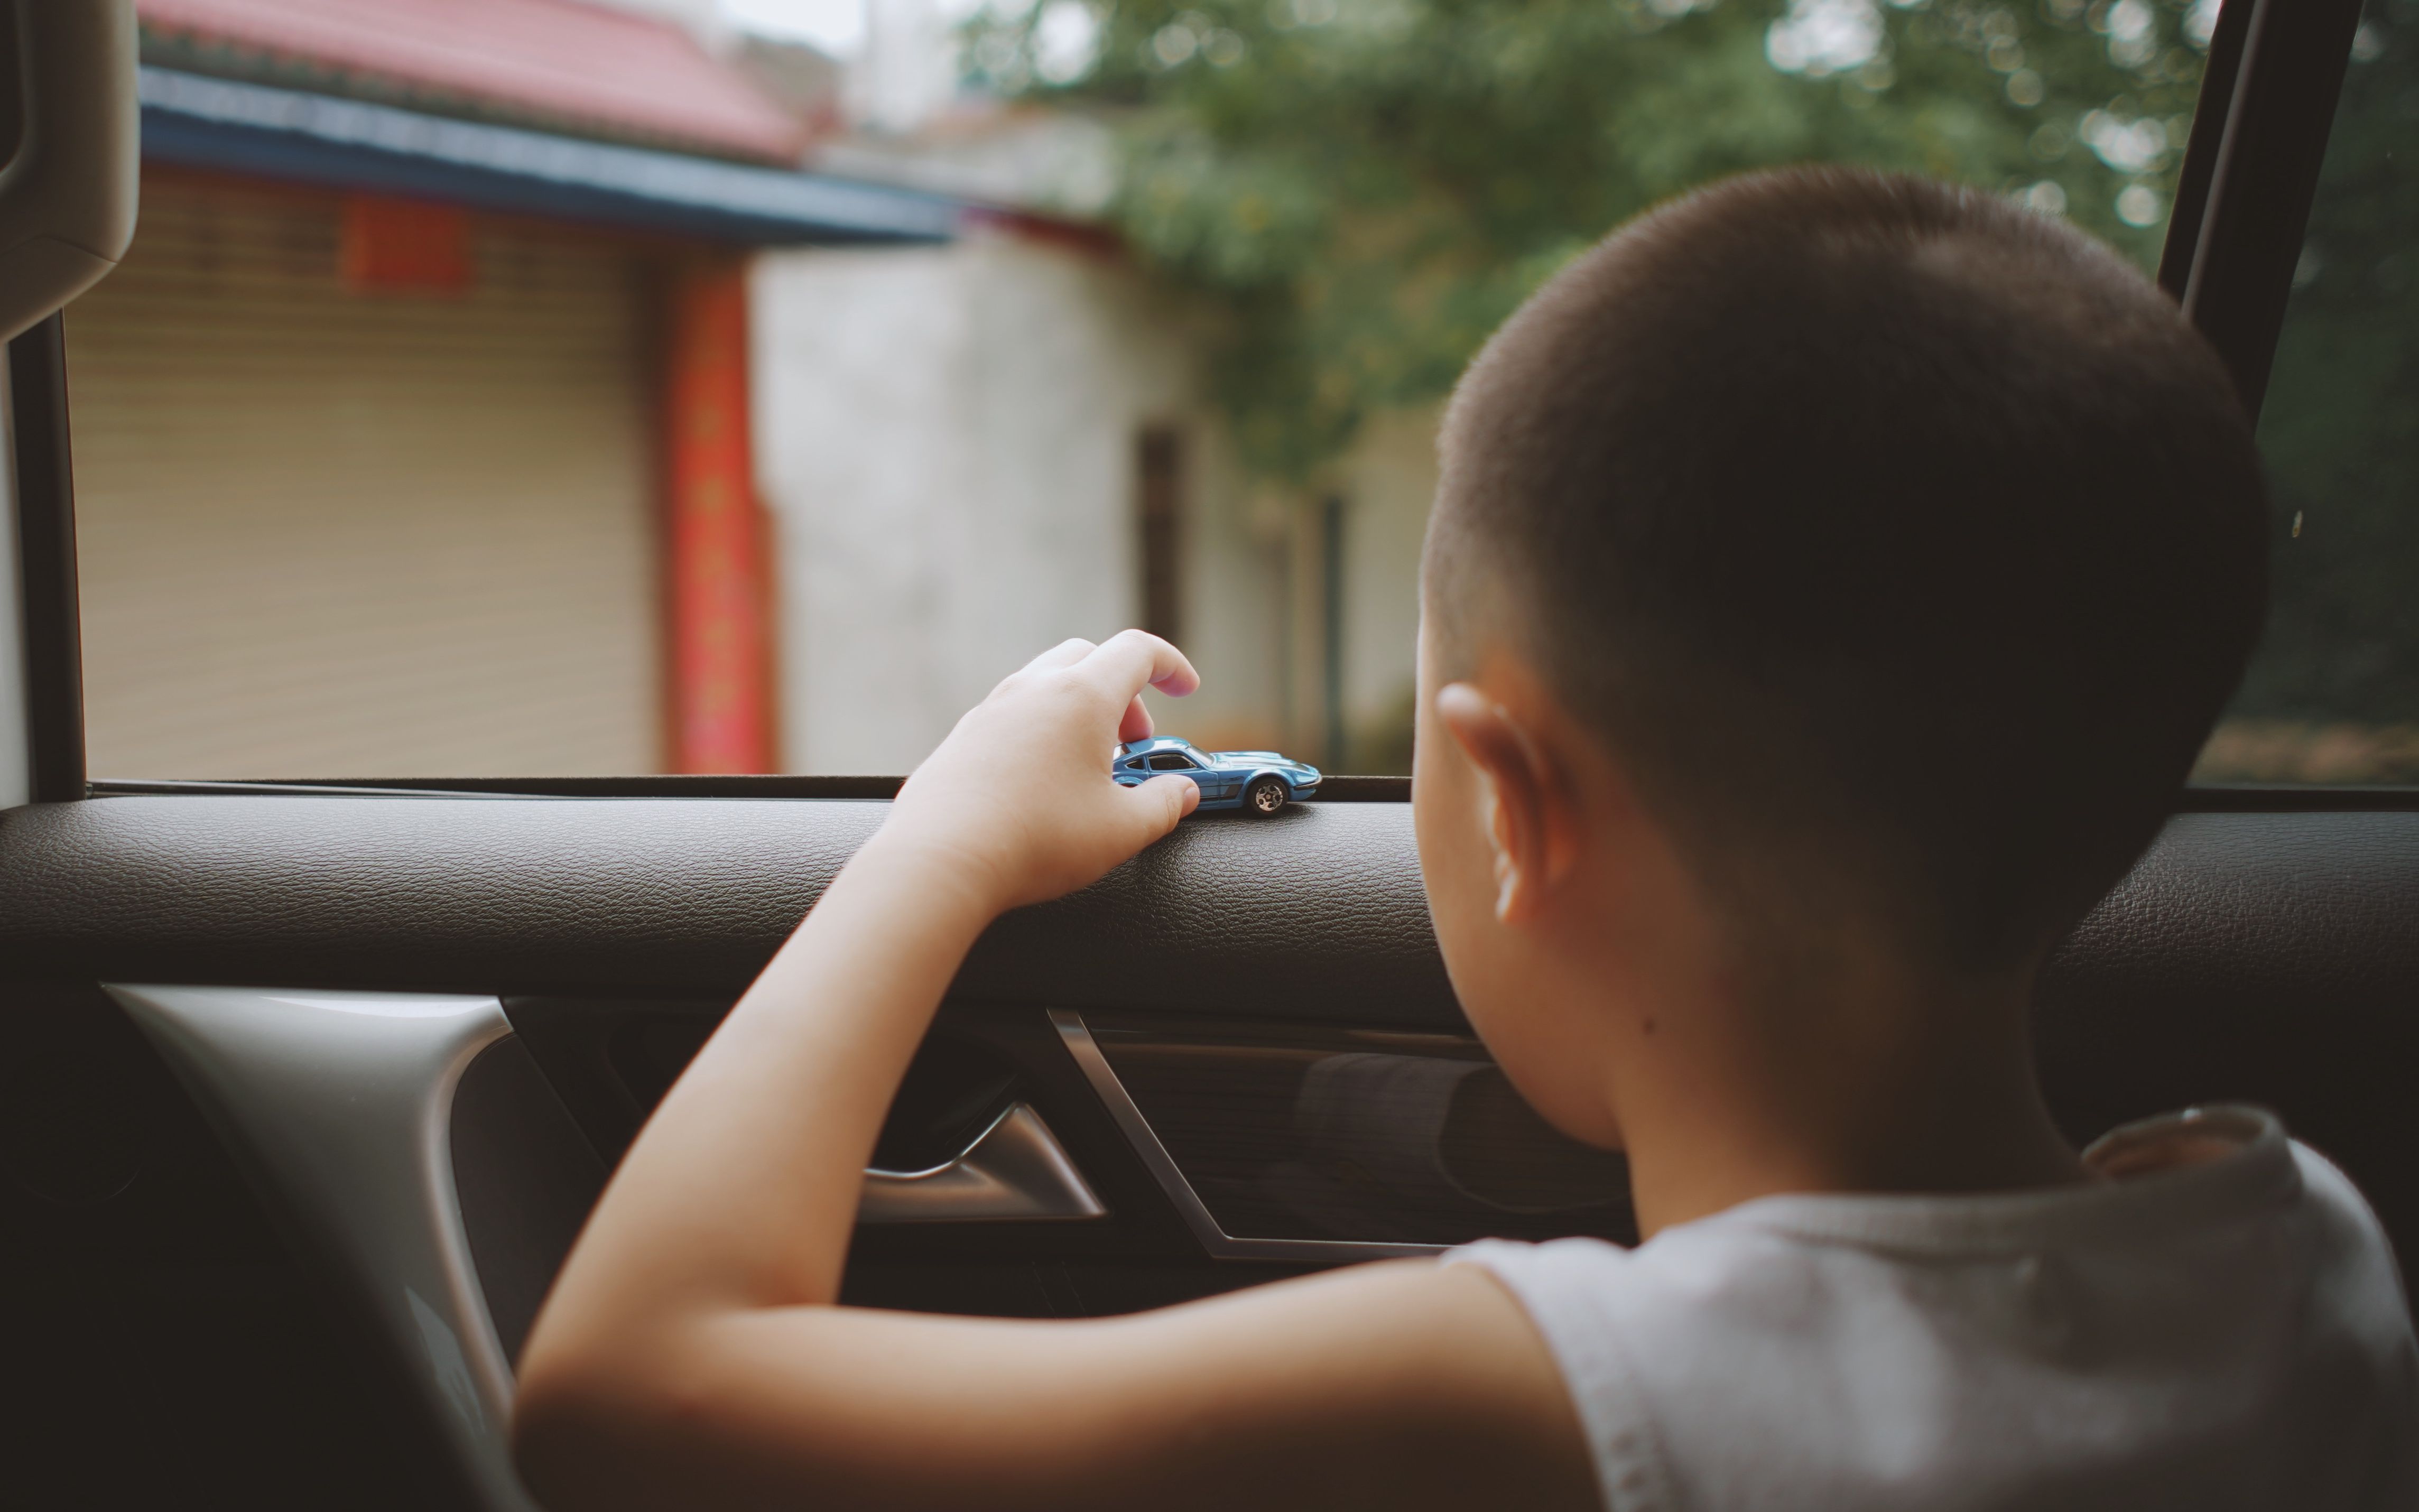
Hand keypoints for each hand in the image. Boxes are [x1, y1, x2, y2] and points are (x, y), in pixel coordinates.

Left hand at [872, 630, 1203, 914]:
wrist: (941, 859)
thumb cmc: (1033, 840)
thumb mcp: (1122, 830)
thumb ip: (1164, 805)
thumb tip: (1181, 794)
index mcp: (1081, 697)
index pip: (1138, 652)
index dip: (1171, 665)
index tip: (1185, 687)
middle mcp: (1033, 690)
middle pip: (1090, 659)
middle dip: (1124, 693)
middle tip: (1136, 741)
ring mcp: (991, 710)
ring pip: (1047, 685)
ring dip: (1080, 712)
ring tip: (1091, 767)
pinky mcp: (963, 738)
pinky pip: (1013, 717)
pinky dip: (1042, 732)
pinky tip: (1043, 782)